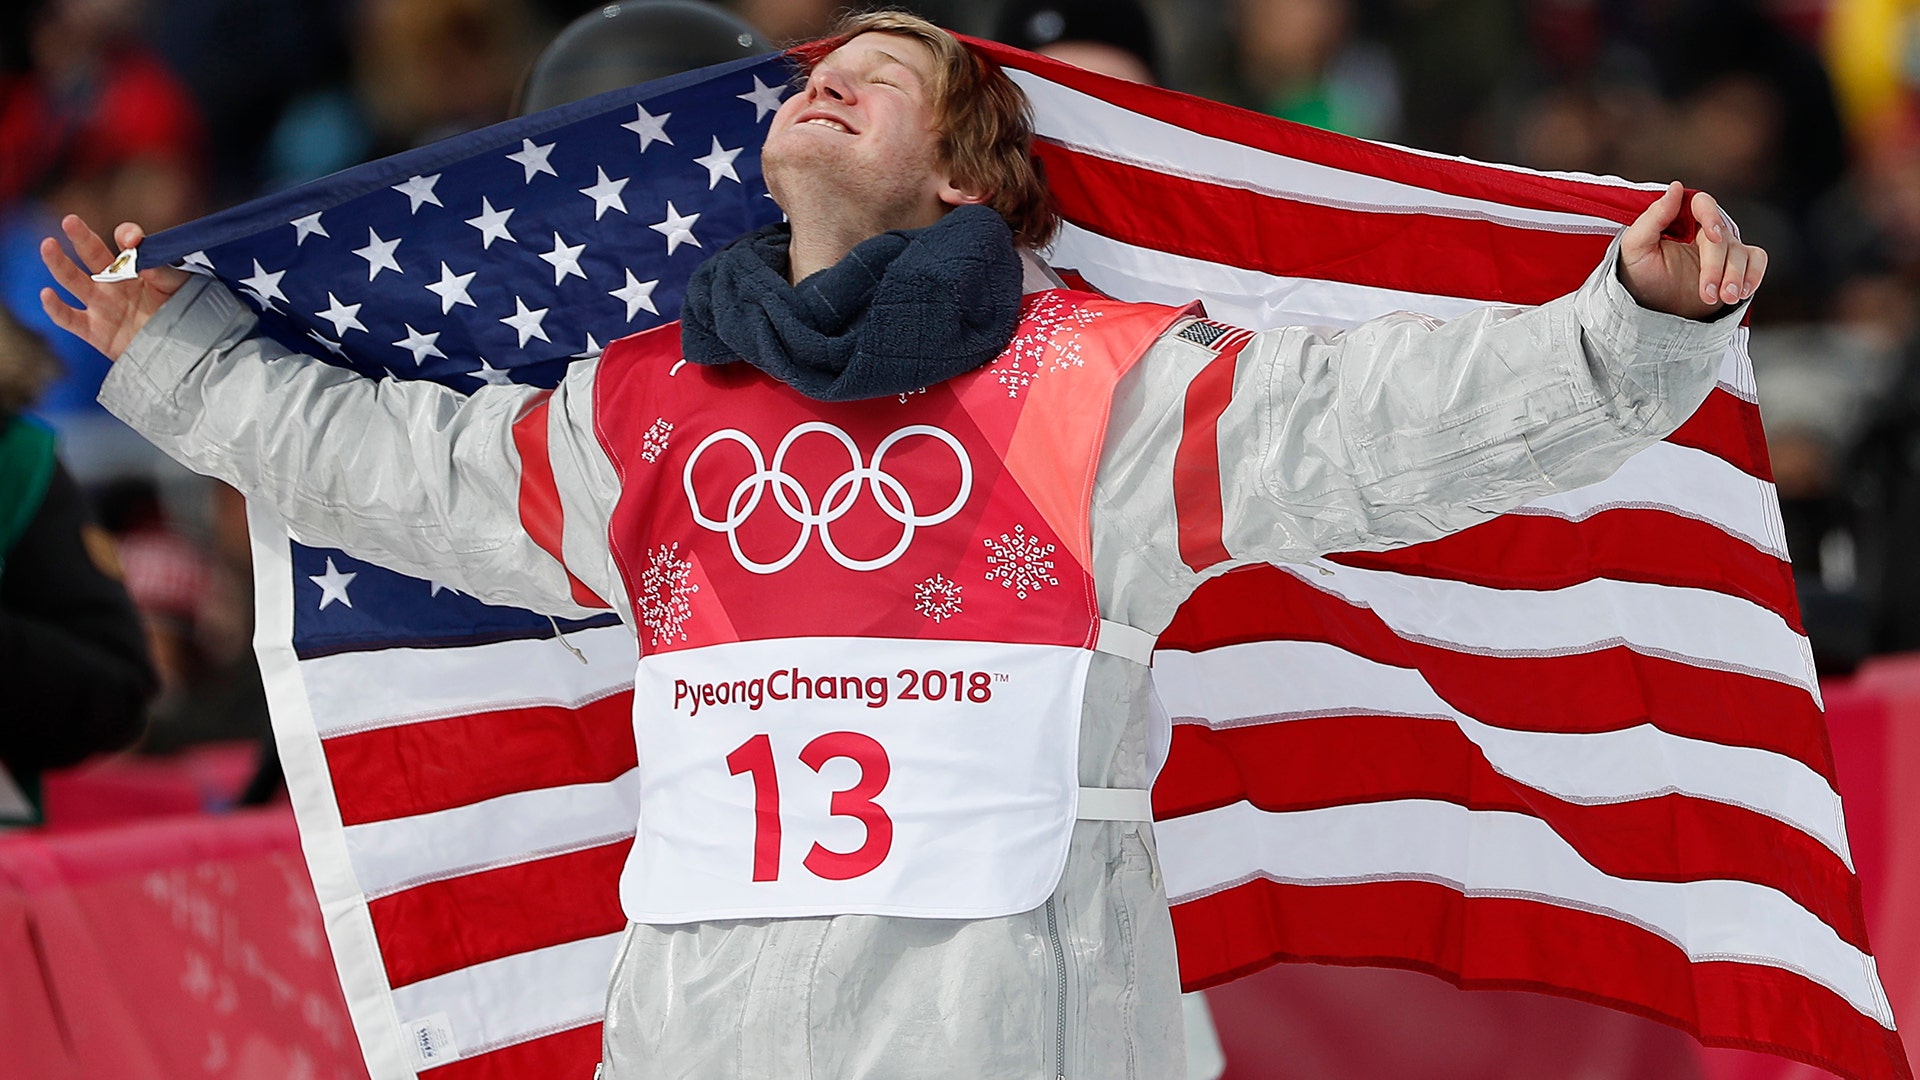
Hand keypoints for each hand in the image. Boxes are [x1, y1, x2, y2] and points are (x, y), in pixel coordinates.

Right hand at [39, 215, 189, 361]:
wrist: (184, 352)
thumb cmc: (184, 314)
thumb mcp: (182, 288)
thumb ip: (165, 272)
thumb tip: (142, 262)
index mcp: (135, 268)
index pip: (125, 243)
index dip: (127, 236)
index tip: (132, 240)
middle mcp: (114, 283)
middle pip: (92, 255)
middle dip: (81, 237)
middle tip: (70, 221)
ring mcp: (101, 305)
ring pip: (72, 280)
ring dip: (58, 263)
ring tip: (48, 245)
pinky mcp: (95, 331)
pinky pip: (69, 318)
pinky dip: (55, 308)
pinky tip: (47, 294)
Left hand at [1617, 182, 1766, 320]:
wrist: (1651, 307)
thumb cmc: (1641, 274)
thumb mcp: (1635, 247)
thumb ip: (1653, 217)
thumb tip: (1675, 188)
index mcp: (1681, 219)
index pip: (1703, 204)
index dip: (1711, 215)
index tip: (1712, 235)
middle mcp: (1705, 230)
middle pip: (1722, 238)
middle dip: (1715, 268)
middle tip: (1708, 292)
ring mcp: (1722, 247)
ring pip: (1740, 252)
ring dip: (1734, 278)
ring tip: (1723, 298)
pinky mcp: (1736, 263)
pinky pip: (1756, 260)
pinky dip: (1754, 275)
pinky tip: (1742, 292)